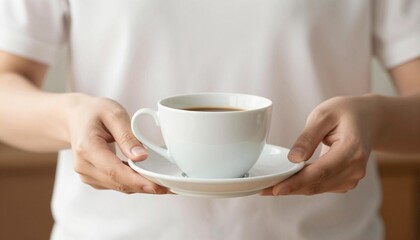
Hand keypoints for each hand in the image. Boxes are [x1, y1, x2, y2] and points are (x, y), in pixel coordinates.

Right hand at [66, 94, 167, 193]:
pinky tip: (149, 179)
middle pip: (118, 183)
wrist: (76, 117)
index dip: (137, 181)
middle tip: (170, 187)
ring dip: (141, 187)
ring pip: (119, 187)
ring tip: (164, 184)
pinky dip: (133, 183)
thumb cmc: (94, 112)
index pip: (114, 171)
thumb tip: (142, 157)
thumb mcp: (114, 114)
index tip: (157, 186)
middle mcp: (84, 165)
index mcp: (86, 148)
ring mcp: (87, 174)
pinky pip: (117, 185)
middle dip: (145, 187)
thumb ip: (127, 136)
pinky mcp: (94, 178)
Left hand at [261, 95, 376, 195]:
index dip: (296, 182)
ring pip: (317, 188)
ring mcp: (352, 177)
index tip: (275, 188)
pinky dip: (303, 185)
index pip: (320, 172)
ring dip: (293, 189)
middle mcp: (355, 169)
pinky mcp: (346, 181)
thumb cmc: (346, 112)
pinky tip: (286, 182)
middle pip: (317, 184)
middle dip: (289, 188)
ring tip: (268, 187)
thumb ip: (308, 137)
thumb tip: (293, 159)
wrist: (369, 119)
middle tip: (262, 189)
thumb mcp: (323, 114)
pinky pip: (321, 186)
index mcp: (352, 150)